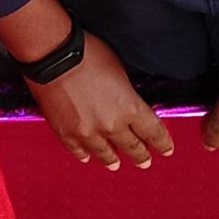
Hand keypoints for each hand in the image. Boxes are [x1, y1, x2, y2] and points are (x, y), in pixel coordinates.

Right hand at [27, 30, 173, 169]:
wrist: (53, 55)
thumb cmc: (85, 53)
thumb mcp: (118, 70)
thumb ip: (125, 93)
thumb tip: (126, 102)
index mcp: (130, 107)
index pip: (153, 132)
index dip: (162, 142)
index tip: (166, 149)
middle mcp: (112, 125)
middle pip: (132, 146)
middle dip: (141, 155)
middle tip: (145, 161)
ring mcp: (87, 132)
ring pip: (105, 153)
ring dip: (112, 160)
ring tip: (115, 165)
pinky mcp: (66, 132)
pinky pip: (78, 150)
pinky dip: (84, 154)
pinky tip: (86, 156)